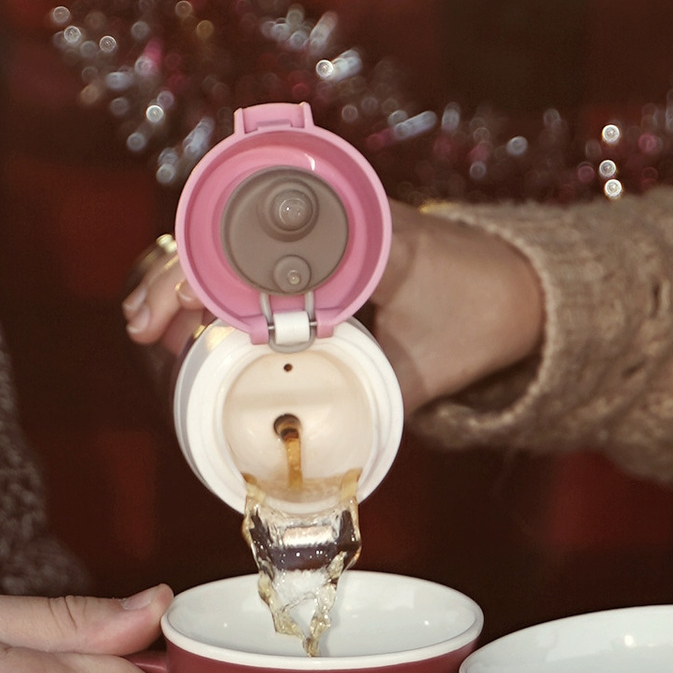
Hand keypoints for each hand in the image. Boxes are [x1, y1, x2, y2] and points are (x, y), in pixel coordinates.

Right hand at [122, 205, 544, 410]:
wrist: (531, 284)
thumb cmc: (486, 315)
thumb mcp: (427, 370)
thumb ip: (373, 407)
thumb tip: (313, 455)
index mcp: (364, 234)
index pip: (265, 244)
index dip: (204, 277)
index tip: (172, 315)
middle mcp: (340, 216)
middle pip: (235, 231)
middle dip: (178, 277)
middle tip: (142, 328)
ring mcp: (331, 225)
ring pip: (240, 238)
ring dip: (192, 276)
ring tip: (153, 324)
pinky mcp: (329, 245)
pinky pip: (260, 252)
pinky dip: (221, 279)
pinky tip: (194, 317)